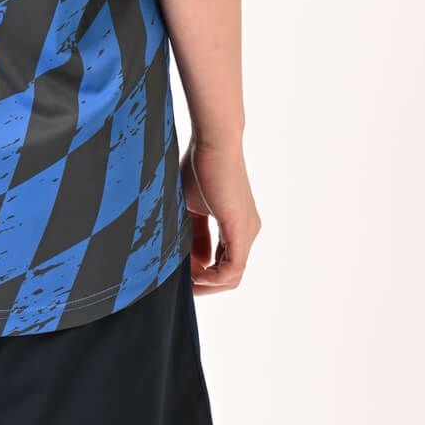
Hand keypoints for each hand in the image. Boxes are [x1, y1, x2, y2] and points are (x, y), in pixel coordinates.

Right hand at [182, 136, 261, 294]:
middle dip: (203, 283)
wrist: (213, 142)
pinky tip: (193, 274)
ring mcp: (247, 231)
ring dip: (206, 283)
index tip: (177, 273)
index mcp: (236, 224)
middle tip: (179, 281)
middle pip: (229, 274)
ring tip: (183, 278)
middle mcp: (247, 230)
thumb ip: (194, 233)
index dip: (200, 273)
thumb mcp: (191, 206)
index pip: (222, 261)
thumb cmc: (198, 165)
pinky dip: (213, 277)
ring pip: (232, 276)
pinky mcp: (241, 230)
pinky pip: (232, 269)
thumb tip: (194, 261)